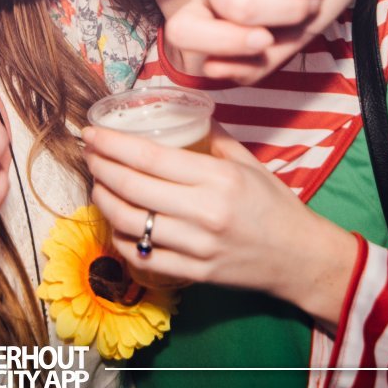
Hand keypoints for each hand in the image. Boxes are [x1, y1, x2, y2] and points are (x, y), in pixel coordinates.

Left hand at [83, 123, 357, 326]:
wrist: (300, 257)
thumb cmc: (275, 206)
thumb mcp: (249, 164)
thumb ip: (215, 138)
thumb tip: (182, 114)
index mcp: (218, 179)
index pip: (151, 158)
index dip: (114, 144)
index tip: (92, 133)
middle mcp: (204, 212)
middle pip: (133, 187)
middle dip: (100, 167)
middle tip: (88, 153)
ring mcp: (196, 246)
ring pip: (130, 223)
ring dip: (103, 201)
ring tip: (96, 184)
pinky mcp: (193, 273)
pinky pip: (141, 256)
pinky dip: (119, 238)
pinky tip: (114, 222)